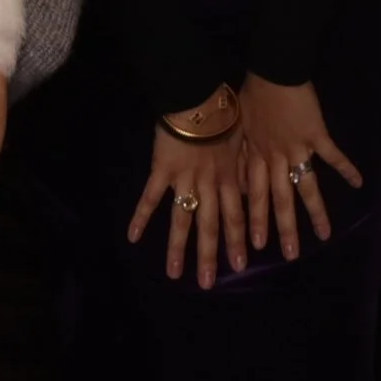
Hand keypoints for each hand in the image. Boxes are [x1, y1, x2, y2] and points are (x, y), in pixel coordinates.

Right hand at [129, 90, 246, 288]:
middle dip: (210, 255)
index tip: (242, 265)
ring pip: (183, 220)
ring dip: (178, 249)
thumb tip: (248, 187)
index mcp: (229, 177)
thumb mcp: (243, 141)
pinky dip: (141, 216)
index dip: (238, 240)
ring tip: (175, 275)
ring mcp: (185, 179)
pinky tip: (132, 237)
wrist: (201, 96)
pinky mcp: (162, 170)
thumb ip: (242, 166)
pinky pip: (151, 197)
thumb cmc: (225, 113)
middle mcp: (209, 184)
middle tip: (208, 283)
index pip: (235, 215)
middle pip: (210, 225)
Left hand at [239, 76, 362, 260]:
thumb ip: (239, 151)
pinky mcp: (316, 134)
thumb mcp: (238, 127)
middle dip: (284, 227)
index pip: (254, 195)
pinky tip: (358, 183)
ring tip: (325, 234)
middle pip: (280, 199)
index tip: (256, 246)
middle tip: (289, 254)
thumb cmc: (252, 95)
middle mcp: (275, 158)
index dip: (256, 219)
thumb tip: (234, 175)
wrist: (272, 71)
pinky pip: (332, 155)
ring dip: (315, 212)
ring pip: (306, 186)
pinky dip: (345, 168)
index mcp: (255, 156)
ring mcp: (297, 148)